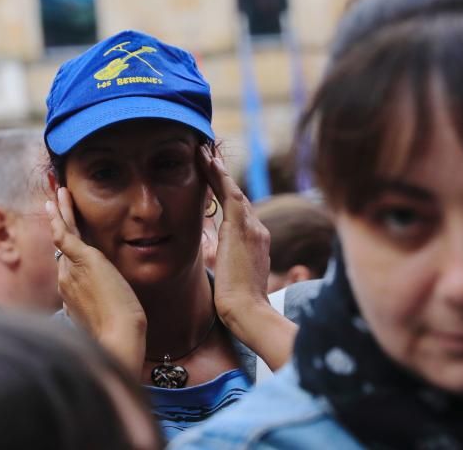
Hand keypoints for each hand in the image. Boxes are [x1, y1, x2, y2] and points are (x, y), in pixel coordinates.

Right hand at [45, 187, 146, 373]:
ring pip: (62, 235)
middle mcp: (65, 279)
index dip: (64, 247)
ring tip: (57, 193)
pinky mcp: (82, 260)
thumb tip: (111, 304)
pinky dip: (61, 215)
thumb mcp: (108, 317)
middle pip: (60, 246)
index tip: (61, 234)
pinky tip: (58, 201)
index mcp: (71, 293)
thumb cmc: (119, 333)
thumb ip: (102, 307)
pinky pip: (65, 233)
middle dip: (57, 223)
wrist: (118, 337)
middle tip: (51, 203)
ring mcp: (70, 269)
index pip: (66, 263)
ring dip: (60, 212)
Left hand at [198, 146, 295, 369]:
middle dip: (223, 176)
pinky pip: (230, 194)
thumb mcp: (232, 279)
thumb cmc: (239, 305)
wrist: (249, 312)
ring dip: (218, 170)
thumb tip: (217, 258)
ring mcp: (252, 228)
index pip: (239, 212)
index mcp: (256, 243)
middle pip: (238, 196)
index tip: (216, 180)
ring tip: (204, 151)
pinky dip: (218, 176)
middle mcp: (258, 230)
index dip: (228, 194)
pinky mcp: (242, 228)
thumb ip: (227, 263)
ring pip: (234, 190)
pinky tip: (207, 161)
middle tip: (209, 154)